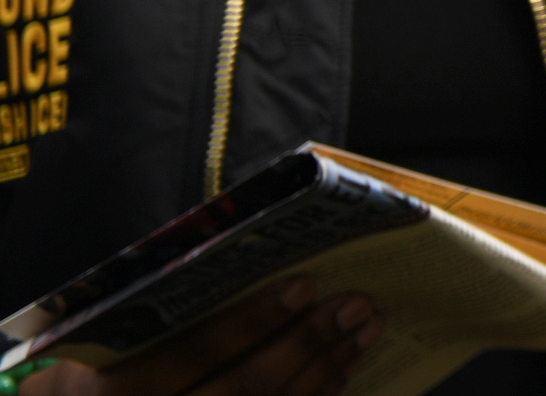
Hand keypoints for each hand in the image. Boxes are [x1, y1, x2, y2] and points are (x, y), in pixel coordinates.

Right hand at [22, 281, 381, 395]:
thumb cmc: (86, 377)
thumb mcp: (90, 347)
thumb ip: (152, 314)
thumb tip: (240, 257)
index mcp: (108, 391)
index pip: (189, 355)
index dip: (249, 321)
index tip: (306, 284)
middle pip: (239, 391)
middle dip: (305, 344)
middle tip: (356, 303)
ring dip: (324, 370)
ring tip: (365, 326)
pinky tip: (342, 367)